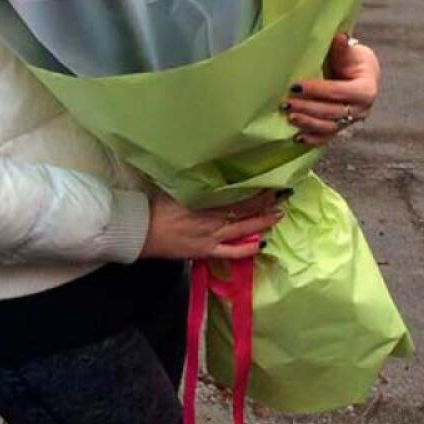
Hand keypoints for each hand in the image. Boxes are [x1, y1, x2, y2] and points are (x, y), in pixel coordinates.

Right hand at [139, 189, 287, 260]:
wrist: (139, 231)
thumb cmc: (154, 207)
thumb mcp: (176, 188)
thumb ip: (195, 183)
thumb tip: (209, 171)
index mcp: (203, 201)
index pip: (237, 195)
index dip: (256, 190)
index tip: (271, 181)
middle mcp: (211, 219)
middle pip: (244, 210)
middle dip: (265, 203)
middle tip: (283, 195)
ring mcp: (210, 237)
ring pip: (242, 230)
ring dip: (261, 222)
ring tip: (278, 215)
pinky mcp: (204, 251)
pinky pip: (230, 252)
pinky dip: (246, 249)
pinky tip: (260, 244)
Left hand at [281, 33, 379, 146]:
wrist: (360, 74)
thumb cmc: (352, 60)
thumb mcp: (350, 52)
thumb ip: (343, 48)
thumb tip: (340, 37)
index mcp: (366, 89)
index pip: (339, 92)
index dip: (317, 90)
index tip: (295, 86)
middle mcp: (362, 109)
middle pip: (332, 112)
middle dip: (308, 107)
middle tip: (286, 103)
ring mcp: (352, 121)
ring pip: (329, 126)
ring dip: (308, 123)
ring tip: (289, 116)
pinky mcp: (342, 128)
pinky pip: (327, 137)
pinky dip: (312, 139)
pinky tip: (297, 137)